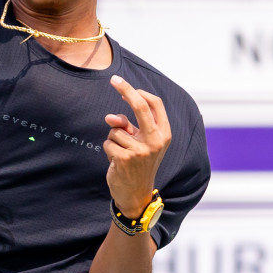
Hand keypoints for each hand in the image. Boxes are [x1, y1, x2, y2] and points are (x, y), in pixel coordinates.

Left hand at [104, 75, 170, 218]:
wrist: (136, 193)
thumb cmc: (137, 163)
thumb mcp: (138, 142)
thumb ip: (128, 126)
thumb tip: (110, 118)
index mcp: (164, 134)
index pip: (155, 105)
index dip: (138, 92)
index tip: (123, 85)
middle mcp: (156, 140)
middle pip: (140, 107)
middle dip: (126, 90)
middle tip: (114, 79)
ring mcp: (141, 150)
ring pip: (116, 129)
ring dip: (114, 139)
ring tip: (122, 153)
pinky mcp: (125, 158)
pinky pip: (108, 142)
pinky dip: (109, 150)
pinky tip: (116, 161)